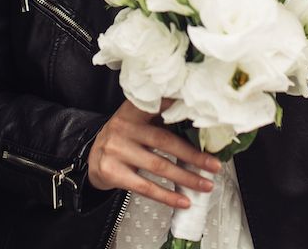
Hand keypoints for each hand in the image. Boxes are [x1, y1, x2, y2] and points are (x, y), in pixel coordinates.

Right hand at [87, 100, 221, 207]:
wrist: (92, 157)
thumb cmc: (124, 138)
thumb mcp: (137, 120)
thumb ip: (161, 119)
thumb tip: (199, 129)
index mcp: (133, 109)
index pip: (161, 107)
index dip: (182, 113)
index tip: (204, 119)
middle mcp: (123, 126)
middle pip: (164, 141)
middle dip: (193, 155)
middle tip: (214, 165)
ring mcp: (116, 149)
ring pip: (158, 166)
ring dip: (186, 177)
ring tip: (205, 185)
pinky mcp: (112, 171)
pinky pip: (145, 187)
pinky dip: (167, 196)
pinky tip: (182, 201)